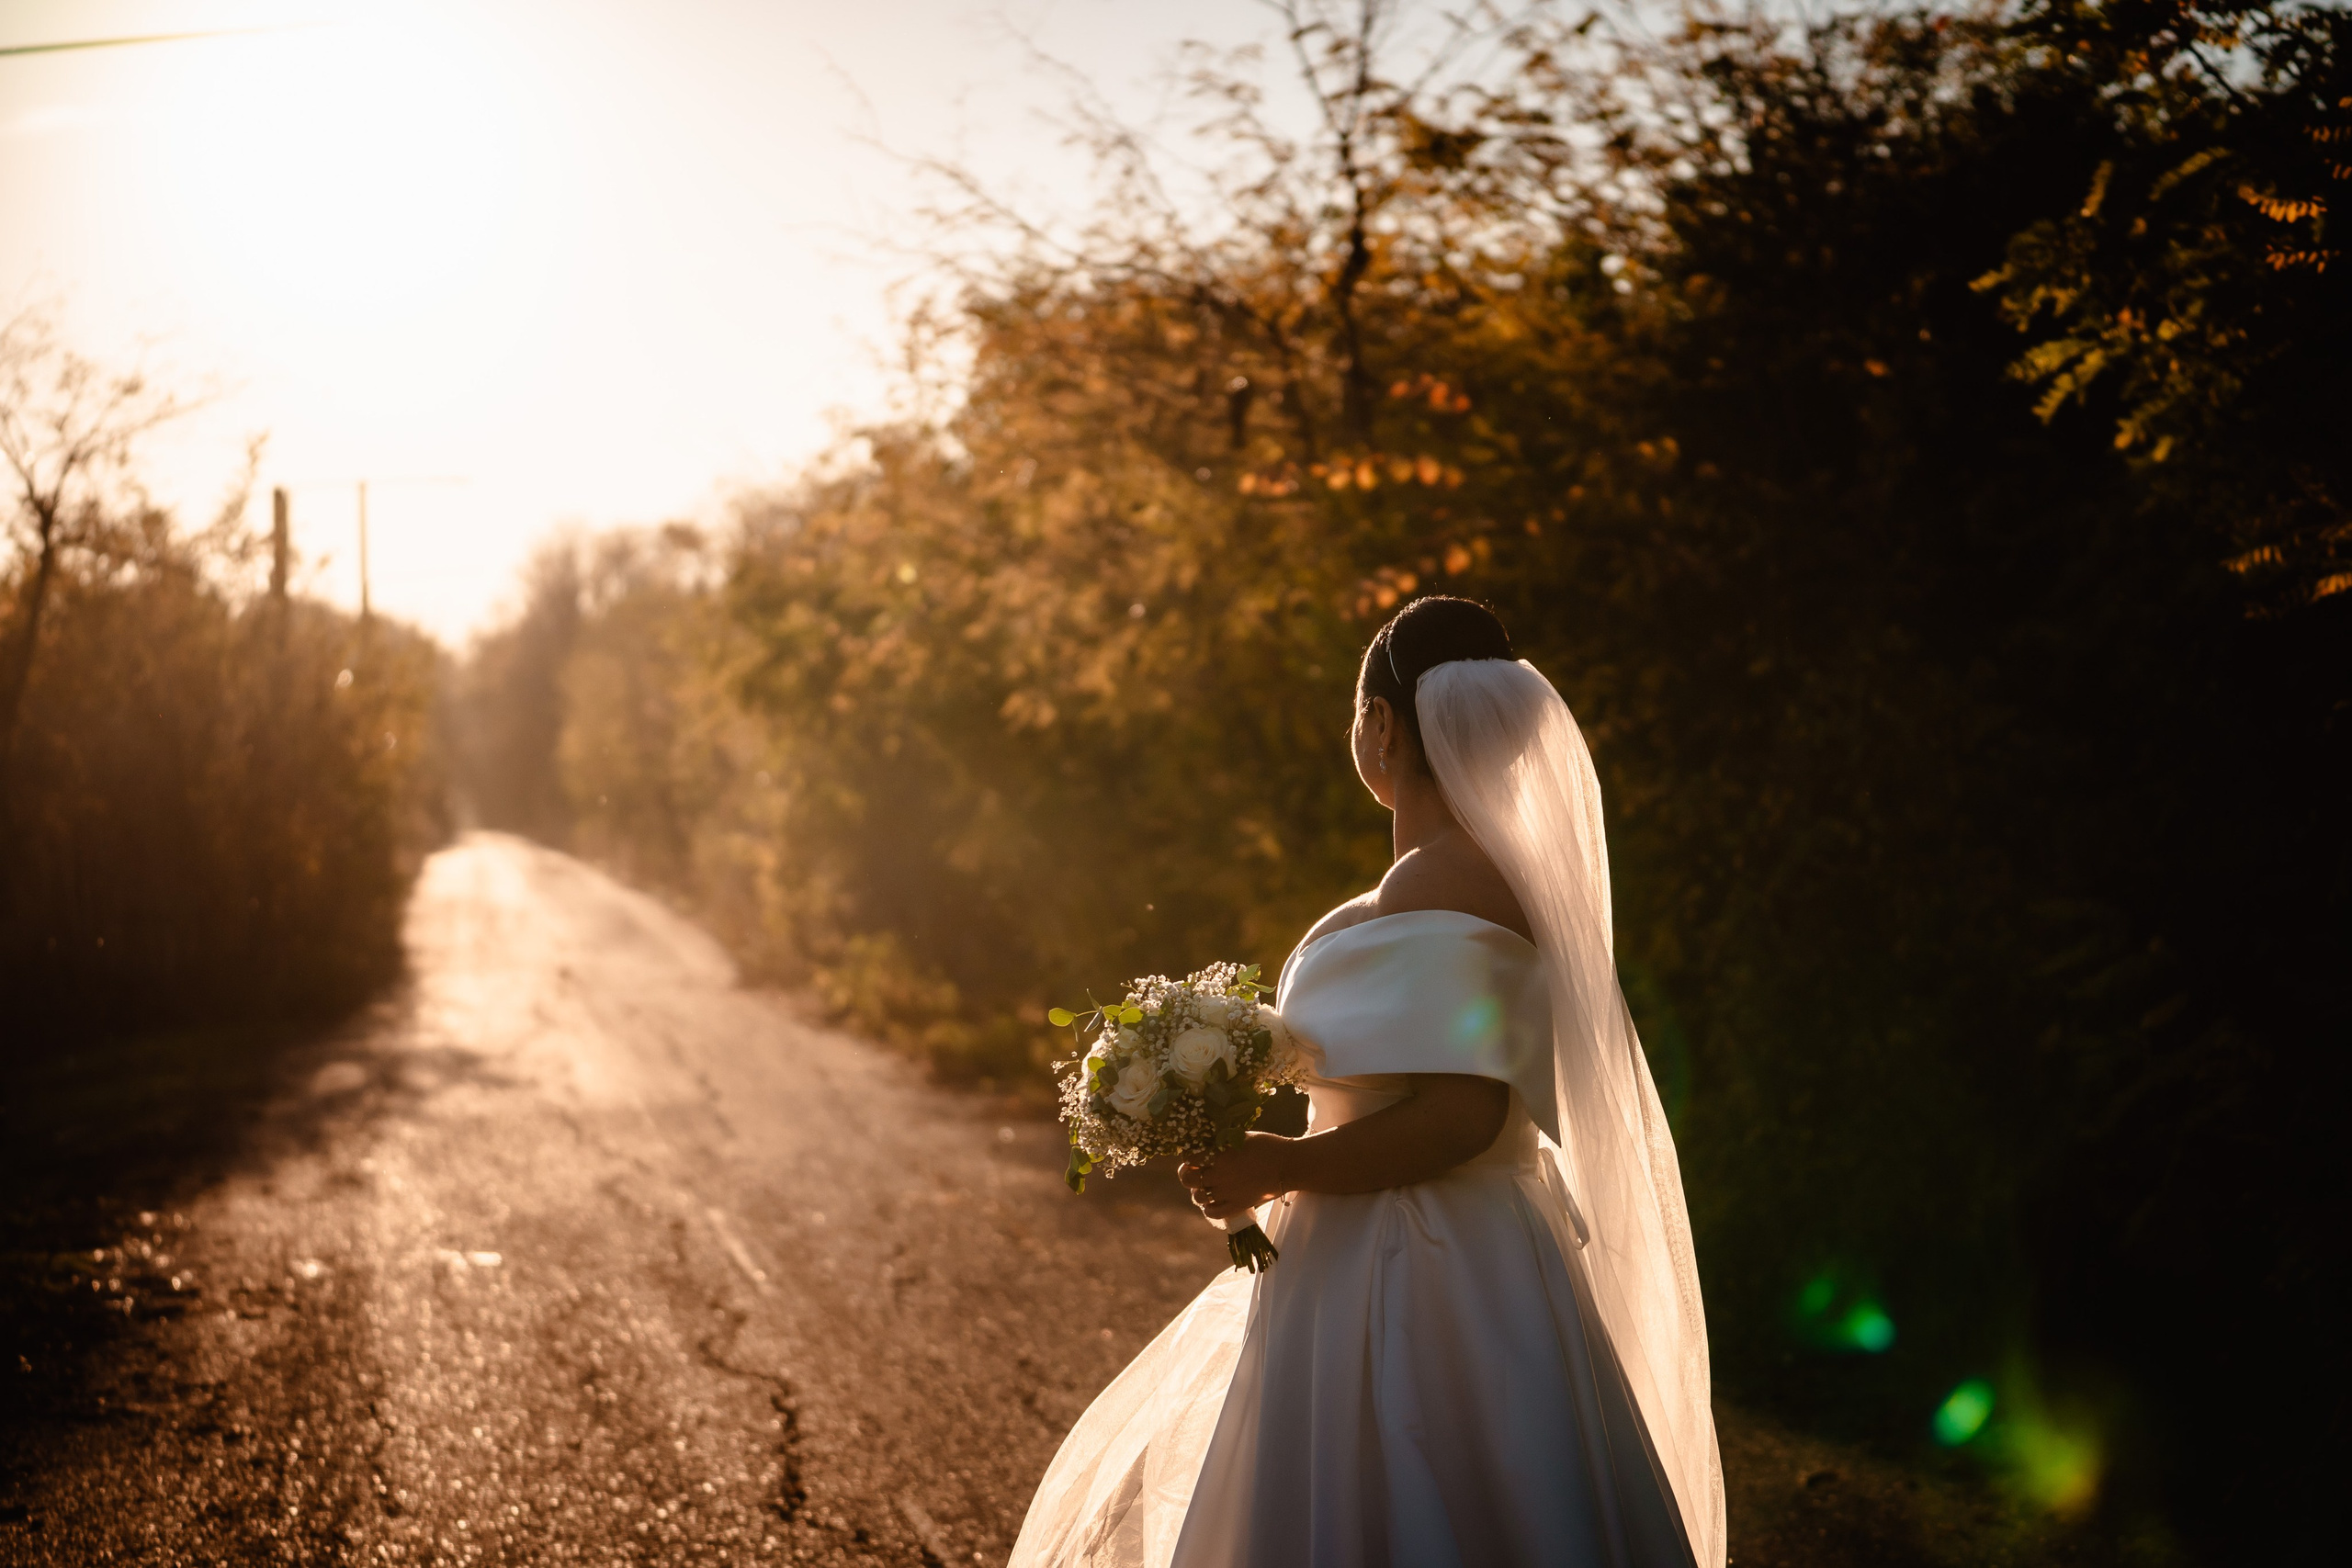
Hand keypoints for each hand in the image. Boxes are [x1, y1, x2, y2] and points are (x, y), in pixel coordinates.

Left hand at [1178, 1132, 1293, 1220]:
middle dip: (1188, 1175)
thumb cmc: (1268, 1146)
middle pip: (1188, 1179)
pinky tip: (1213, 1202)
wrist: (1289, 1165)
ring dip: (1199, 1191)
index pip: (1190, 1159)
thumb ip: (1222, 1143)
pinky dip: (1208, 1208)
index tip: (1195, 1157)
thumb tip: (1207, 1144)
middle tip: (1195, 1172)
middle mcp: (1220, 1175)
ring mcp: (1228, 1193)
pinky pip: (1212, 1212)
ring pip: (1198, 1197)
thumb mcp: (1242, 1137)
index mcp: (1220, 1156)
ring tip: (1207, 1186)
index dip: (1190, 1157)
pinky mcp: (1237, 1206)